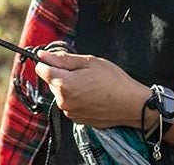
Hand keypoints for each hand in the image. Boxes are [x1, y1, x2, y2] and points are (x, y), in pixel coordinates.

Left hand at [35, 49, 149, 128]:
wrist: (132, 104)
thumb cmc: (114, 81)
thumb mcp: (89, 62)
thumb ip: (62, 59)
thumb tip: (41, 55)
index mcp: (64, 84)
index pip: (41, 70)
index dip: (50, 62)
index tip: (62, 61)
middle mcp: (63, 101)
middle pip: (51, 82)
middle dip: (62, 75)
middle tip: (84, 73)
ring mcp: (69, 112)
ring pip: (61, 93)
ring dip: (69, 87)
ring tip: (90, 85)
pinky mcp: (77, 119)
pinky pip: (70, 104)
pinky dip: (76, 98)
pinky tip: (92, 96)